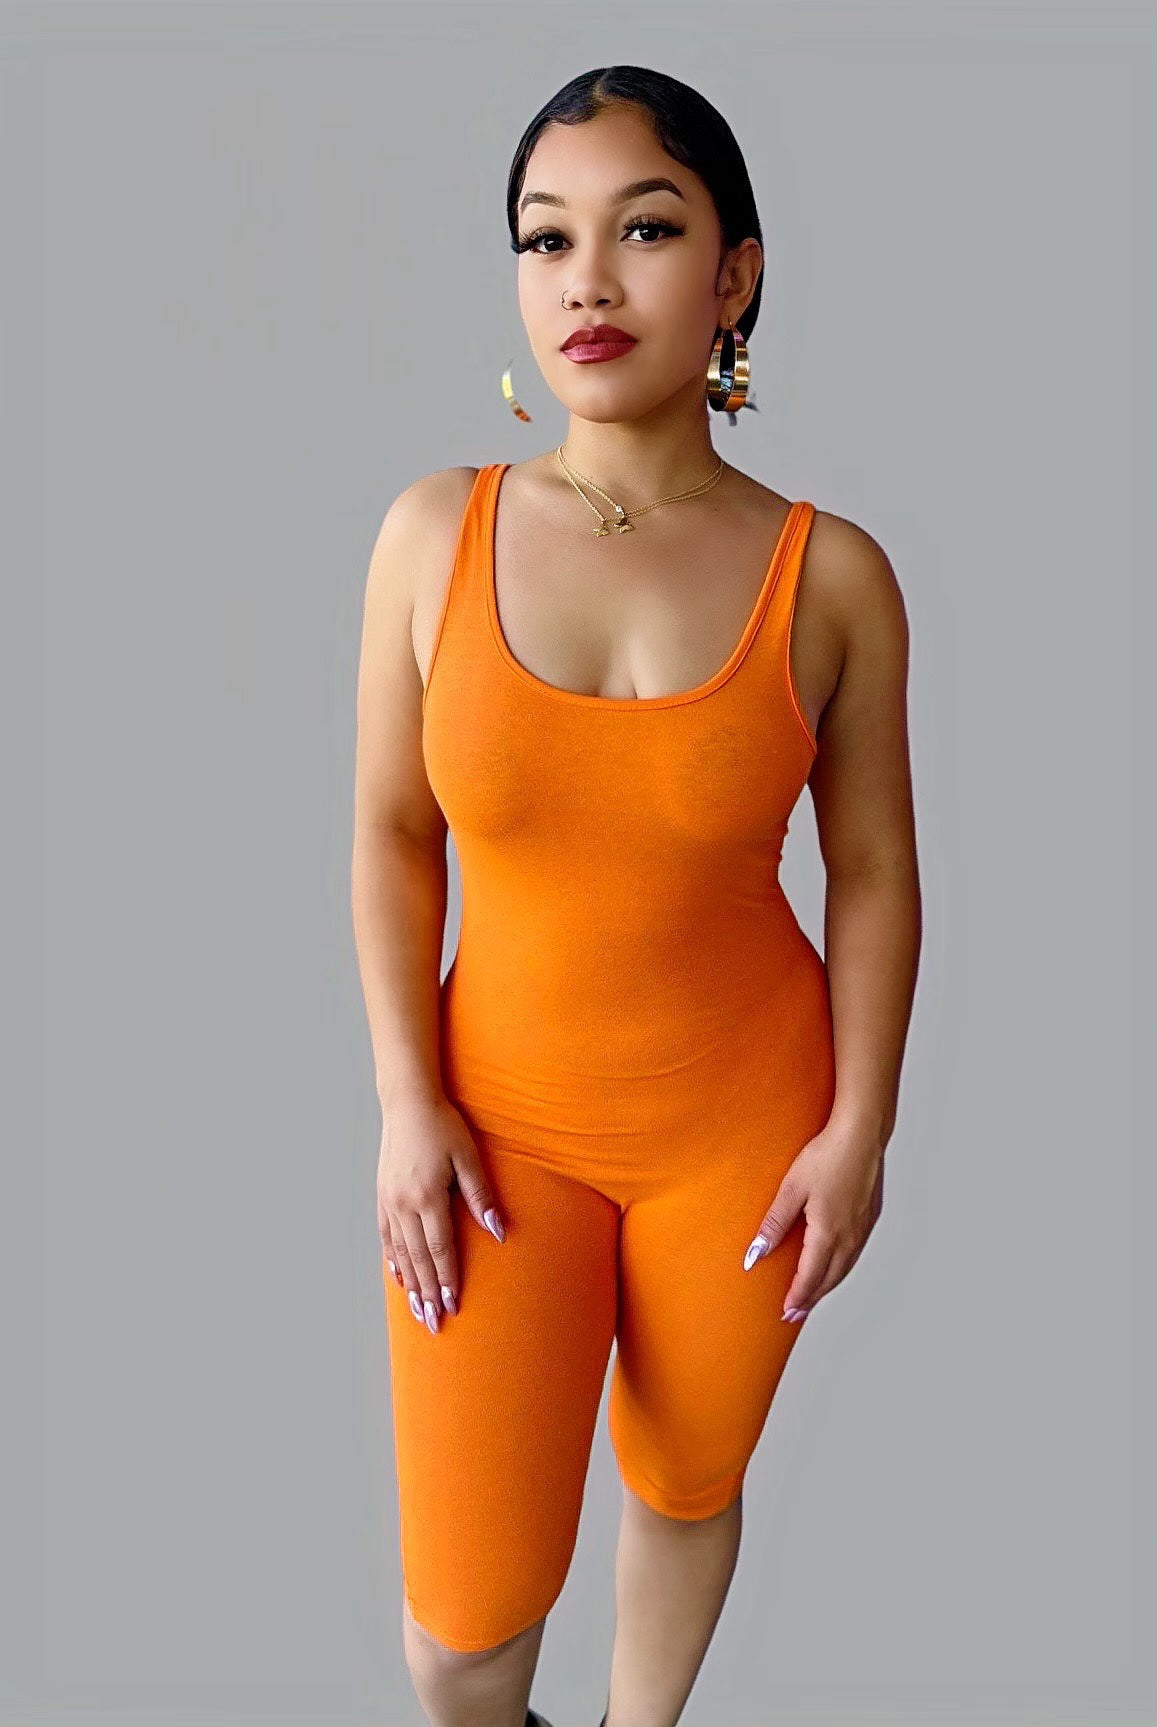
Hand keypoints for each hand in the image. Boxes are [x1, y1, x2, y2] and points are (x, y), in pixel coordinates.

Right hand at [377, 1085, 505, 1334]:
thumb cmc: (444, 1126)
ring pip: (399, 1253)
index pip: (439, 1248)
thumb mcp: (469, 1157)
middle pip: (418, 1259)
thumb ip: (482, 1197)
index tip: (453, 1305)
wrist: (407, 1103)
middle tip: (434, 1323)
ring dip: (409, 1284)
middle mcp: (404, 1204)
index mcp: (427, 1196)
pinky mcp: (382, 1196)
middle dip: (427, 1294)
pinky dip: (393, 1260)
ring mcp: (389, 1201)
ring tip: (416, 1310)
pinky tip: (398, 1277)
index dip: (447, 1279)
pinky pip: (386, 1237)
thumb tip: (498, 1232)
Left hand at [742, 1116, 884, 1320]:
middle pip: (829, 1279)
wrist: (862, 1134)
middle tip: (795, 1314)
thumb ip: (774, 1224)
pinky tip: (835, 1265)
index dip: (797, 1297)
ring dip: (827, 1285)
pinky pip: (855, 1253)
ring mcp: (863, 1227)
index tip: (786, 1313)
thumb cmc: (826, 1156)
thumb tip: (755, 1255)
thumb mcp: (791, 1189)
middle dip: (811, 1299)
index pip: (809, 1276)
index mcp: (828, 1233)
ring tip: (812, 1296)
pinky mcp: (870, 1216)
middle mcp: (850, 1236)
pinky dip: (841, 1268)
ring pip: (845, 1268)